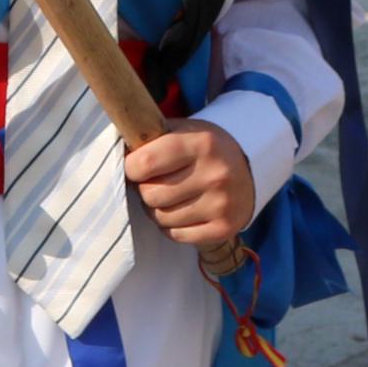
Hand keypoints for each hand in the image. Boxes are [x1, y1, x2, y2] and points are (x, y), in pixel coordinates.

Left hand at [126, 119, 258, 246]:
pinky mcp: (224, 228)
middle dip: (146, 190)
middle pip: (150, 195)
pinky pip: (177, 235)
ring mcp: (221, 204)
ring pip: (161, 218)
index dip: (131, 168)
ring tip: (171, 196)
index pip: (144, 164)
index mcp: (201, 144)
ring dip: (158, 209)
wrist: (250, 167)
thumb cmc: (204, 148)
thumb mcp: (183, 130)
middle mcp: (214, 174)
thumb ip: (151, 139)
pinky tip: (182, 211)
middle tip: (155, 182)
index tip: (135, 166)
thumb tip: (117, 154)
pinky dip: (172, 226)